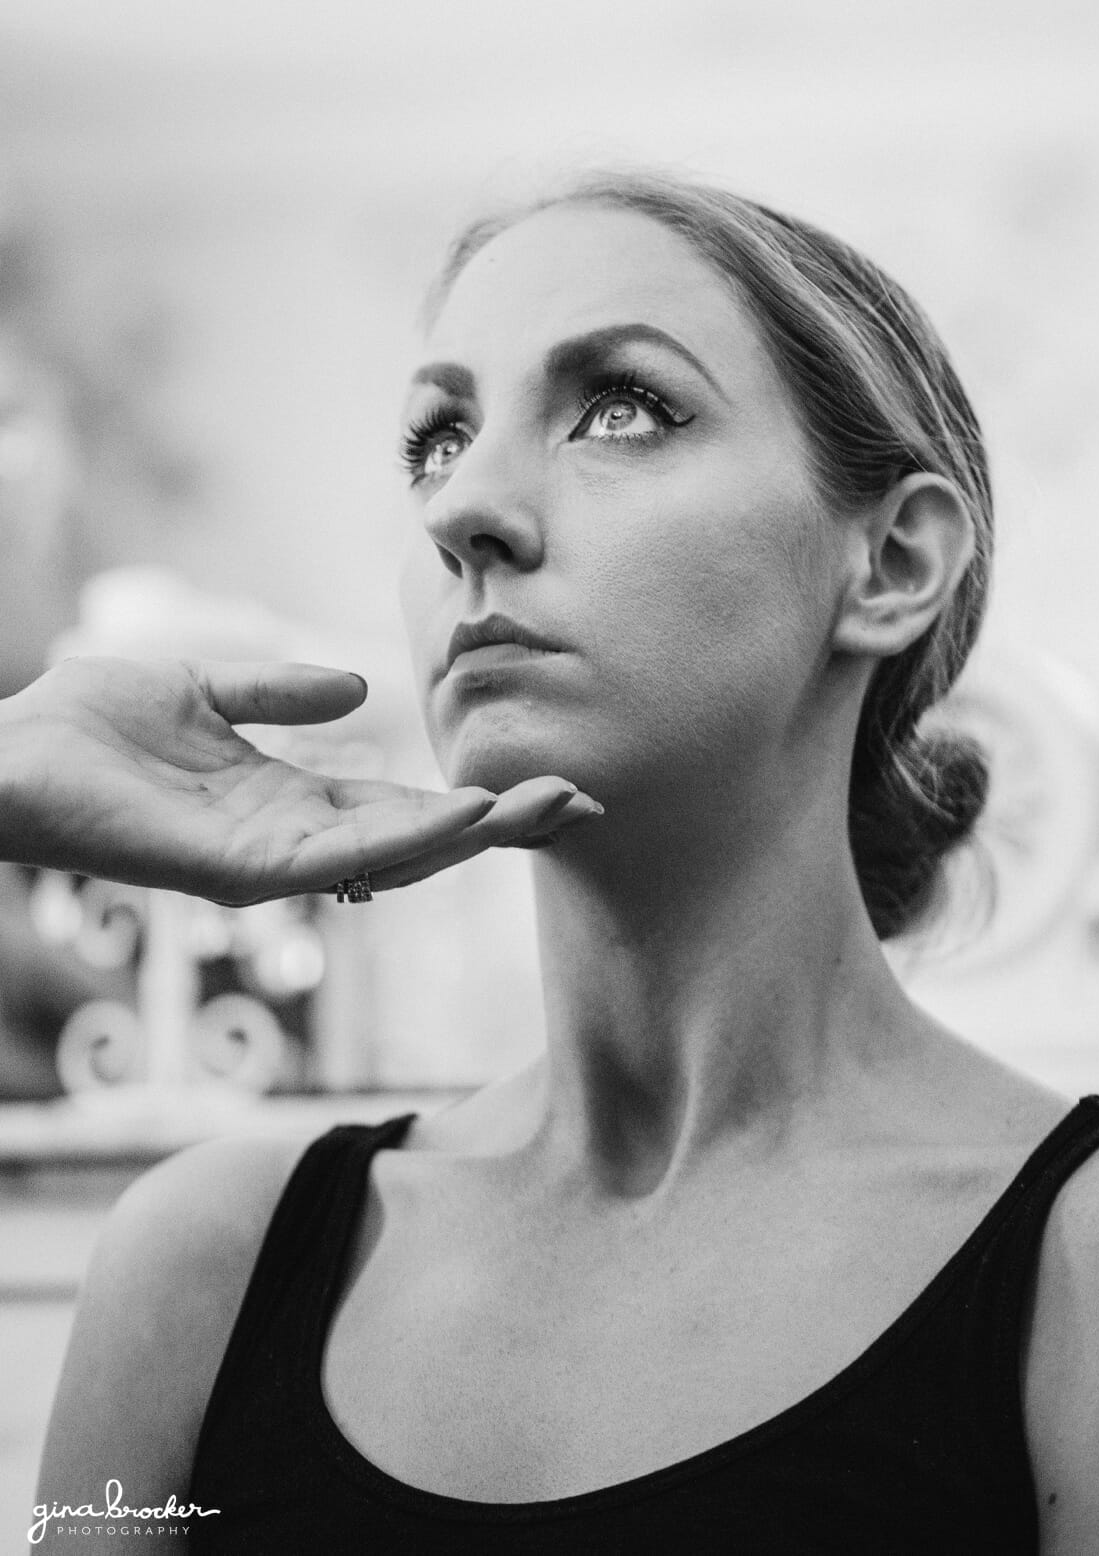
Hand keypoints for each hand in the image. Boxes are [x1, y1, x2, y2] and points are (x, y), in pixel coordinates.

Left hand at [0, 656, 602, 904]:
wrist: (3, 754)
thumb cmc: (84, 727)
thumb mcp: (202, 690)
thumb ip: (279, 692)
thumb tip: (362, 687)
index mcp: (284, 801)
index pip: (398, 806)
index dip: (469, 798)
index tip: (542, 778)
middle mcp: (287, 841)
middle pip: (414, 840)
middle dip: (496, 824)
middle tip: (582, 799)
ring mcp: (264, 862)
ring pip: (390, 857)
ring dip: (469, 835)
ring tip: (544, 805)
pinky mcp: (232, 870)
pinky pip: (332, 859)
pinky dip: (401, 841)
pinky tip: (458, 816)